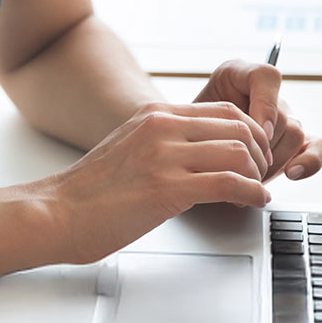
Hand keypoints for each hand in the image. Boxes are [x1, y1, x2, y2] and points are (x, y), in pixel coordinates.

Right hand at [46, 101, 273, 265]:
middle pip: (238, 128)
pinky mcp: (167, 188)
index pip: (224, 110)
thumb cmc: (92, 191)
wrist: (59, 212)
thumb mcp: (130, 147)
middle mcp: (161, 128)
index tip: (256, 154)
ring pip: (238, 153)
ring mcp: (164, 156)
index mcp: (154, 115)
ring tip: (256, 191)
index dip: (251, 132)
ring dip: (258, 175)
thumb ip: (162, 141)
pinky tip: (254, 202)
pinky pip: (229, 183)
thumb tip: (198, 152)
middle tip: (262, 174)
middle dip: (260, 153)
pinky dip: (252, 193)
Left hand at [193, 60, 321, 181]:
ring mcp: (283, 116)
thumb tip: (243, 143)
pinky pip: (319, 146)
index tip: (258, 133)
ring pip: (296, 134)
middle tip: (241, 166)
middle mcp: (265, 92)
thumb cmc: (189, 129)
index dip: (266, 107)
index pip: (267, 76)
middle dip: (264, 146)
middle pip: (282, 115)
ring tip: (249, 176)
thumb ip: (212, 117)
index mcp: (239, 73)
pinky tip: (292, 173)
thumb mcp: (191, 115)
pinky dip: (310, 161)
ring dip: (275, 160)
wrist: (191, 145)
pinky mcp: (296, 140)